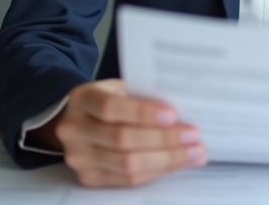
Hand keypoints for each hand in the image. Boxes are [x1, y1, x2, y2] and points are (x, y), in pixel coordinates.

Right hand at [42, 78, 206, 186]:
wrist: (78, 121)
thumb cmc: (107, 100)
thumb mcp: (118, 89)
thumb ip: (142, 96)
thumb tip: (184, 110)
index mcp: (82, 99)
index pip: (110, 107)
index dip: (142, 112)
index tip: (173, 114)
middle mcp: (74, 130)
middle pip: (122, 139)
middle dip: (163, 139)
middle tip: (193, 136)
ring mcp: (79, 157)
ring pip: (127, 164)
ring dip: (166, 159)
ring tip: (193, 153)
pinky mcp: (89, 178)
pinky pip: (128, 180)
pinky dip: (156, 171)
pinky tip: (176, 163)